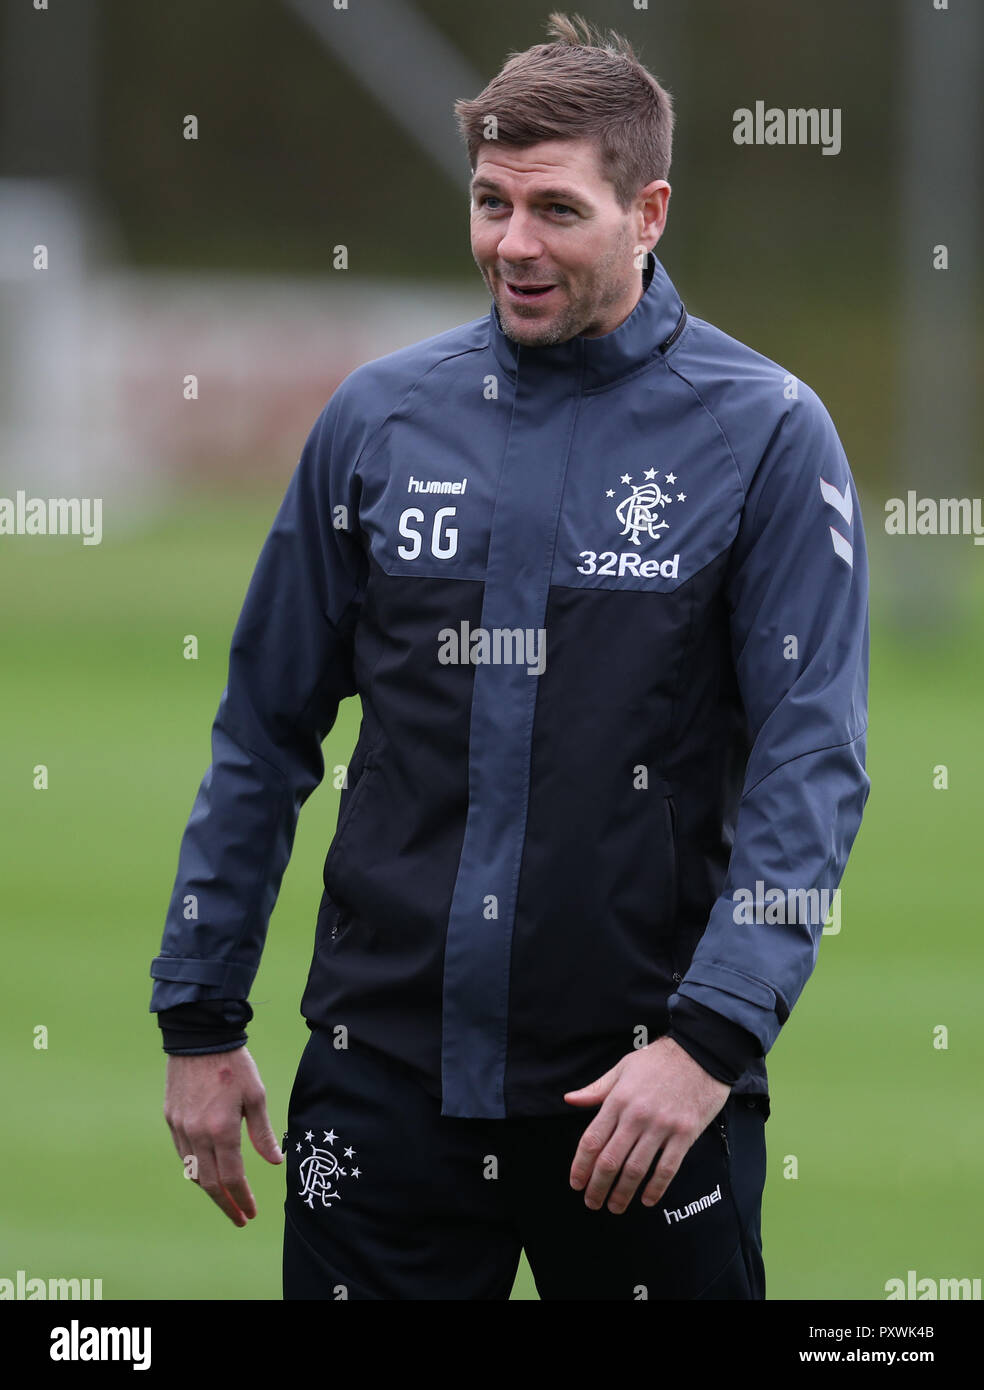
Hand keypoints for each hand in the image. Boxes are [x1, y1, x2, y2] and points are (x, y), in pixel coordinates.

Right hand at [163, 1047, 282, 1226]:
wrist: (199, 1037)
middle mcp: (196, 1134)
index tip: (250, 1213)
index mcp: (221, 1129)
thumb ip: (263, 1133)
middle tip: (239, 1218)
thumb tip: (275, 1161)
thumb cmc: (234, 1064)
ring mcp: (180, 1127)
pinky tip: (207, 1171)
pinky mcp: (170, 1118)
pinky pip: (182, 1153)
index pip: (232, 1177)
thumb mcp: (256, 1095)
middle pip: (209, 1183)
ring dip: (209, 1190)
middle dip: (226, 1205)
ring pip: (193, 1171)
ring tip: (226, 1198)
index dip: (242, 1199)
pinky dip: (195, 1169)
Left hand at [564, 1035, 729, 1214]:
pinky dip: (655, 1188)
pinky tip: (646, 1200)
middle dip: (597, 1186)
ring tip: (615, 1206)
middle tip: (591, 1202)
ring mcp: (662, 1126)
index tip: (576, 1183)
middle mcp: (637, 1115)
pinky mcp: (685, 1133)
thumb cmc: (659, 1059)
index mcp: (618, 1099)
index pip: (592, 1140)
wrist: (701, 1051)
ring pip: (636, 1169)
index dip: (580, 1166)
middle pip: (610, 1160)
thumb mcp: (623, 1068)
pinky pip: (667, 1168)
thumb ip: (597, 1089)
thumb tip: (570, 1099)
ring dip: (622, 1193)